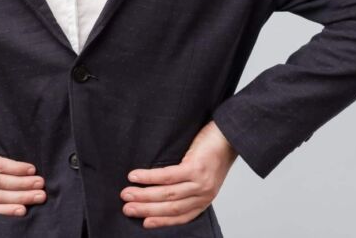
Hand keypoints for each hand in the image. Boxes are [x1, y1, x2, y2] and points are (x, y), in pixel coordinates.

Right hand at [120, 120, 238, 228]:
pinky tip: (135, 176)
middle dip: (145, 209)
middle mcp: (203, 194)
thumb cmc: (212, 152)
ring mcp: (201, 182)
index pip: (181, 216)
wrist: (229, 134)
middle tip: (126, 208)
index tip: (143, 222)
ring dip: (143, 195)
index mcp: (204, 199)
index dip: (161, 221)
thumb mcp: (202, 176)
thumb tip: (156, 192)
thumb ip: (186, 187)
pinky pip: (168, 176)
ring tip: (126, 193)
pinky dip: (149, 177)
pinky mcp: (196, 168)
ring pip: (167, 193)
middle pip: (170, 207)